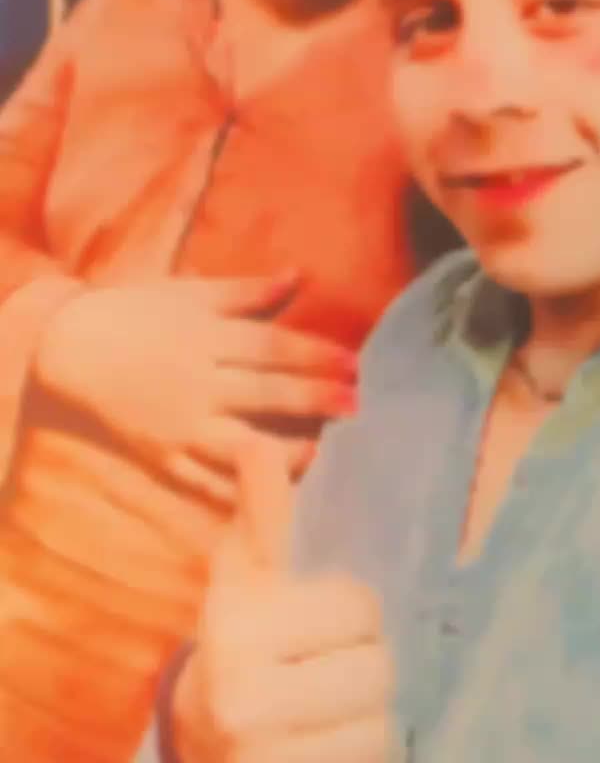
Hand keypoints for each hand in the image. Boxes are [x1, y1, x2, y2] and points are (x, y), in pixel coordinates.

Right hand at [34, 273, 356, 494]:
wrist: (71, 349)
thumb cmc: (139, 313)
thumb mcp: (191, 295)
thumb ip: (247, 293)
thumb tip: (299, 276)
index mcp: (206, 337)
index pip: (271, 346)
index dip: (315, 354)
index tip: (355, 363)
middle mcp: (195, 382)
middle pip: (263, 392)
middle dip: (312, 399)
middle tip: (357, 405)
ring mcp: (178, 425)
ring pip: (236, 442)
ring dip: (282, 450)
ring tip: (322, 453)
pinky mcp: (162, 457)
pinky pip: (201, 480)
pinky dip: (233, 490)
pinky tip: (268, 494)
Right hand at [174, 433, 394, 762]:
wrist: (199, 734)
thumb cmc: (237, 639)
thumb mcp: (244, 577)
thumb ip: (261, 513)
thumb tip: (257, 442)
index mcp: (237, 629)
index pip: (358, 608)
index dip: (353, 610)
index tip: (323, 617)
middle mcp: (244, 697)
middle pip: (376, 668)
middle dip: (363, 662)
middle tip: (332, 664)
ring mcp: (266, 755)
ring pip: (379, 720)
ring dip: (366, 710)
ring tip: (331, 703)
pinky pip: (370, 761)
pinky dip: (360, 749)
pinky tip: (329, 738)